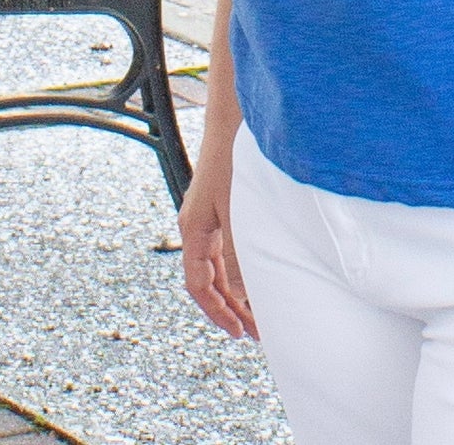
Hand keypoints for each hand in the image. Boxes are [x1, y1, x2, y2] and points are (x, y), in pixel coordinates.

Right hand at [179, 136, 257, 340]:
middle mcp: (197, 227)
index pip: (200, 285)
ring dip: (237, 291)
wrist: (234, 120)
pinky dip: (239, 269)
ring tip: (259, 314)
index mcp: (194, 230)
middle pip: (210, 280)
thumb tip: (241, 292)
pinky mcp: (220, 207)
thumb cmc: (235, 160)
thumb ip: (239, 251)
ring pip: (218, 267)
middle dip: (231, 308)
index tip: (239, 331)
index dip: (218, 311)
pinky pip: (225, 250)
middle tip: (256, 333)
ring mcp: (208, 217)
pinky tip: (255, 278)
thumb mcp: (237, 209)